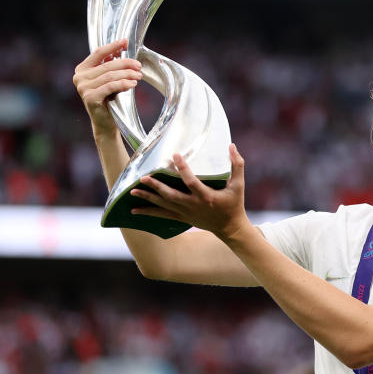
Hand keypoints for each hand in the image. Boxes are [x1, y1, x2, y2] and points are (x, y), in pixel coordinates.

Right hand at [72, 38, 143, 135]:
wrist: (105, 122)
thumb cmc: (108, 99)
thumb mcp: (110, 79)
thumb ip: (112, 65)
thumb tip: (123, 48)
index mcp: (82, 69)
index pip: (99, 53)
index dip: (113, 46)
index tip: (126, 41)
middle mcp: (79, 77)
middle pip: (107, 65)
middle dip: (126, 63)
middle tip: (139, 66)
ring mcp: (83, 88)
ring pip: (110, 75)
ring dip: (127, 74)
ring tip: (139, 76)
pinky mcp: (90, 97)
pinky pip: (110, 86)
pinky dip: (123, 84)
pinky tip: (133, 84)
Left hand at [129, 144, 250, 241]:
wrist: (229, 228)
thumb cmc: (234, 204)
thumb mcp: (239, 185)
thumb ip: (237, 165)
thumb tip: (232, 145)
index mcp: (206, 196)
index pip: (192, 182)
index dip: (183, 168)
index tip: (175, 155)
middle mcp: (193, 206)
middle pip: (171, 196)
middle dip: (156, 187)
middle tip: (143, 178)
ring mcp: (186, 213)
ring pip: (164, 205)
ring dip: (148, 198)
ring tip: (133, 191)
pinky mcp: (182, 218)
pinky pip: (162, 215)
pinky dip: (148, 212)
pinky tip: (135, 210)